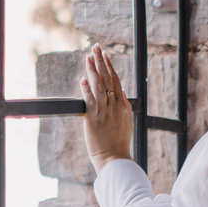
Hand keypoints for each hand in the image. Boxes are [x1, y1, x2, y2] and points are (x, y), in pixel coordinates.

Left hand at [80, 45, 133, 173]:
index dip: (110, 67)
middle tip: (96, 47)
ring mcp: (105, 112)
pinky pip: (90, 102)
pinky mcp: (94, 120)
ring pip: (99, 87)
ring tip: (88, 56)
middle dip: (101, 62)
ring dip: (93, 70)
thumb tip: (121, 95)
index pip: (116, 81)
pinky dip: (86, 90)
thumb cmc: (118, 144)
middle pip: (108, 79)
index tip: (105, 55)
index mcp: (123, 106)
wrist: (115, 158)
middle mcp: (115, 106)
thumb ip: (123, 108)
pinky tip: (82, 80)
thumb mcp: (125, 123)